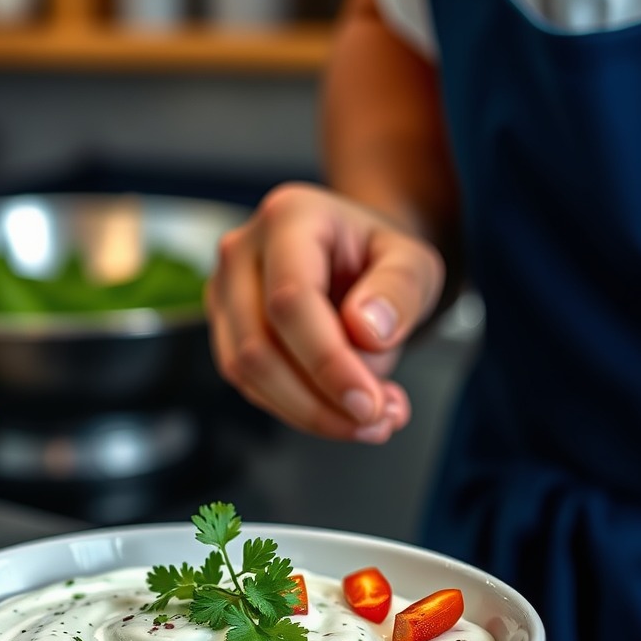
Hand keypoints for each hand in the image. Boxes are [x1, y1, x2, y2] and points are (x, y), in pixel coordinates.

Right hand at [205, 182, 445, 442]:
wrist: (357, 262)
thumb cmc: (382, 259)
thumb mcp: (416, 263)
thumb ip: (400, 290)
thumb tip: (366, 331)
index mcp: (289, 217)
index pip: (291, 301)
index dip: (327, 361)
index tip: (368, 404)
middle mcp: (242, 252)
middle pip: (259, 346)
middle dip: (318, 401)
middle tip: (377, 423)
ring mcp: (225, 293)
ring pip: (248, 374)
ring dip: (310, 412)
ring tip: (371, 420)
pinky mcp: (225, 332)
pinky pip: (251, 386)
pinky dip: (298, 409)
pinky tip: (343, 410)